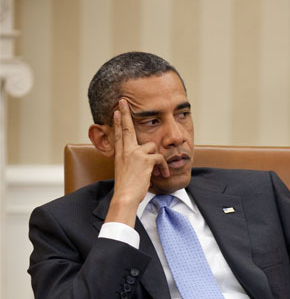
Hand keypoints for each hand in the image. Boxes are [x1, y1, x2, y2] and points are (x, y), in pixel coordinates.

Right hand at [105, 99, 168, 225]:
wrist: (125, 196)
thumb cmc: (127, 189)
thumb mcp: (125, 173)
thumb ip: (131, 164)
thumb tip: (142, 161)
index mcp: (120, 154)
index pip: (119, 135)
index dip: (118, 122)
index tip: (117, 111)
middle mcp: (126, 151)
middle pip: (127, 128)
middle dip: (125, 113)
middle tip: (123, 101)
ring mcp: (135, 154)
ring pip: (153, 146)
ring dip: (159, 159)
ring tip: (160, 171)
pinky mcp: (145, 159)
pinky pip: (160, 157)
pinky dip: (164, 166)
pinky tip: (163, 174)